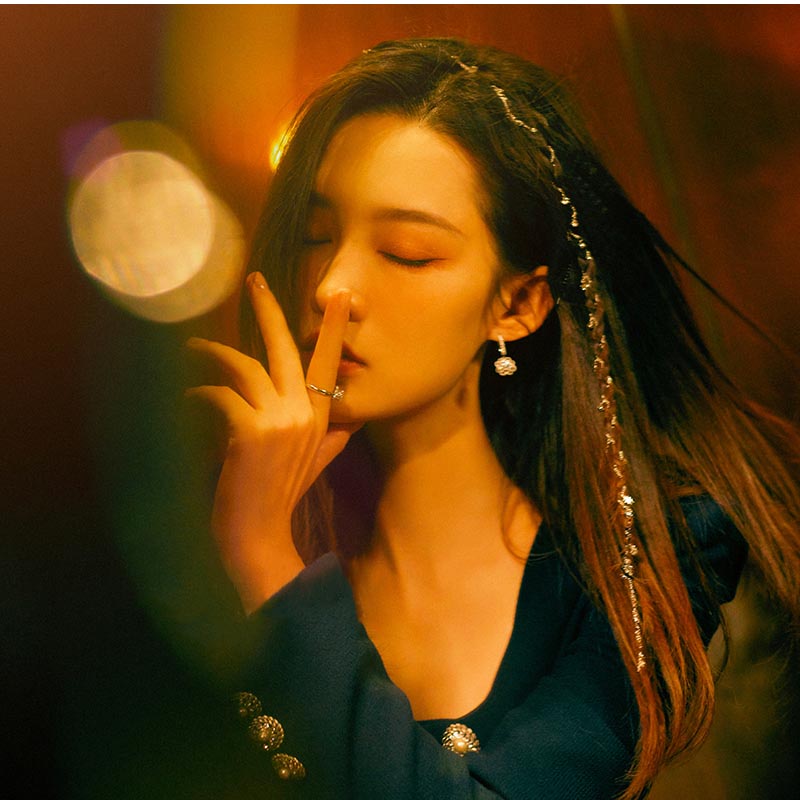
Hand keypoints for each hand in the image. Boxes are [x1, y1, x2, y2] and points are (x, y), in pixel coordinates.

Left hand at [185, 272, 360, 611]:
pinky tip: (184, 398)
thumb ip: (331, 441)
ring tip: (192, 348)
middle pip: (286, 349)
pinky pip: (218, 395)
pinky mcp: (250, 432)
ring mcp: (280, 422)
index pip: (330, 365)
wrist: (260, 537)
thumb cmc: (280, 500)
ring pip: (245, 367)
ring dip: (214, 354)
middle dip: (269, 310)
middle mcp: (304, 414)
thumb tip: (349, 426)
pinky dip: (197, 393)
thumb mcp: (313, 466)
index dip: (334, 330)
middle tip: (254, 281)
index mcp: (321, 419)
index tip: (341, 298)